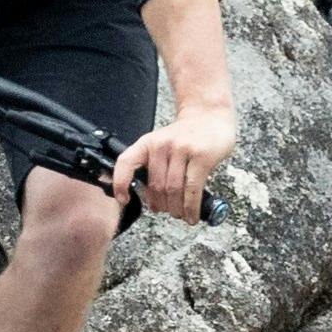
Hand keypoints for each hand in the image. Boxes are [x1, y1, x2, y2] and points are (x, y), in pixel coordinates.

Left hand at [114, 99, 240, 222]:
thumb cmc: (186, 136)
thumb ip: (153, 166)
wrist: (210, 116)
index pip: (126, 162)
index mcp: (147, 143)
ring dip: (176, 209)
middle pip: (155, 185)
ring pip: (173, 190)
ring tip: (180, 213)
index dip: (121, 184)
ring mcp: (182, 149)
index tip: (124, 200)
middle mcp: (162, 144)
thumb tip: (149, 199)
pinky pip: (192, 189)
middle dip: (161, 205)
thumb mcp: (162, 144)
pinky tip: (191, 215)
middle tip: (167, 210)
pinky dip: (191, 208)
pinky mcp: (201, 156)